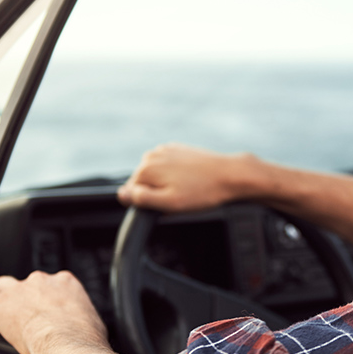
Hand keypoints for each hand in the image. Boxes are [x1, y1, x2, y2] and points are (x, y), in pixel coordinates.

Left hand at [0, 271, 107, 353]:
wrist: (67, 345)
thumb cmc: (83, 338)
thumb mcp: (94, 323)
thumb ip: (83, 319)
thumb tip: (86, 329)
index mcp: (66, 283)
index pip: (52, 284)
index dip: (46, 300)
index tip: (47, 315)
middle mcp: (42, 281)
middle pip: (28, 284)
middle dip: (26, 299)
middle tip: (29, 320)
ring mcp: (19, 289)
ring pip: (4, 286)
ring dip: (4, 300)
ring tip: (7, 319)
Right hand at [117, 143, 256, 212]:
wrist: (230, 174)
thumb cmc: (202, 191)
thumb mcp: (170, 203)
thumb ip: (142, 199)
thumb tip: (122, 194)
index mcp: (146, 169)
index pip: (131, 194)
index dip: (148, 204)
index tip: (166, 204)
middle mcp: (152, 155)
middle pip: (144, 183)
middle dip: (158, 193)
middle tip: (180, 198)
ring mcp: (166, 149)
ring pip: (157, 175)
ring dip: (167, 184)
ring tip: (188, 189)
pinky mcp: (178, 149)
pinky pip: (169, 167)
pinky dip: (176, 175)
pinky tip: (192, 180)